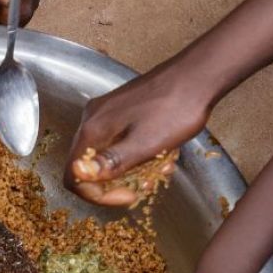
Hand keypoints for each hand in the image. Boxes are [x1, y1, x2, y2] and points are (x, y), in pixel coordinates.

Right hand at [65, 61, 213, 205]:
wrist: (198, 75)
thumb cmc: (174, 109)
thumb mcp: (144, 144)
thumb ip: (110, 162)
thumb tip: (79, 174)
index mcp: (93, 129)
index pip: (74, 176)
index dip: (97, 195)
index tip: (127, 196)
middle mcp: (92, 119)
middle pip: (89, 167)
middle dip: (118, 183)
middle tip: (146, 186)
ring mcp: (106, 112)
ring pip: (107, 155)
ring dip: (132, 170)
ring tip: (159, 168)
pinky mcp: (121, 109)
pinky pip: (119, 141)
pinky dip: (137, 154)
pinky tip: (160, 153)